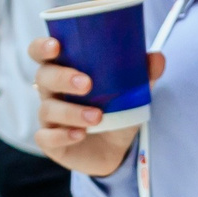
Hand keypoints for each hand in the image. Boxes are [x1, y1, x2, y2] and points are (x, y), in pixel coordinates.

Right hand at [30, 34, 164, 178]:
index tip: (56, 46)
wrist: (115, 149)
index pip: (40, 53)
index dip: (42, 47)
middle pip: (43, 78)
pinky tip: (79, 135)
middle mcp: (51, 92)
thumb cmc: (115, 110)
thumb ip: (143, 74)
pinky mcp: (50, 142)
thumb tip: (157, 57)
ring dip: (71, 112)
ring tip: (96, 117)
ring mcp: (48, 118)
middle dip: (63, 78)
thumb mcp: (131, 92)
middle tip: (87, 83)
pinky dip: (62, 135)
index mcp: (63, 70)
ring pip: (48, 109)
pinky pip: (47, 137)